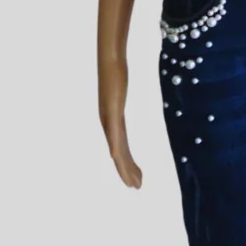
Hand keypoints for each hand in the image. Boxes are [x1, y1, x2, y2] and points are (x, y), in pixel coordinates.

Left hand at [99, 56, 142, 187]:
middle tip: (137, 186)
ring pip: (116, 151)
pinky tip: (120, 163)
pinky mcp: (111, 115)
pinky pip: (115, 138)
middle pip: (119, 152)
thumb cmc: (116, 67)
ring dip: (124, 169)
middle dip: (127, 170)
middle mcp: (108, 122)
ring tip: (135, 184)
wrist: (109, 59)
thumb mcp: (124, 85)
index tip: (137, 174)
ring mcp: (109, 120)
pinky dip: (117, 153)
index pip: (121, 145)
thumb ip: (127, 91)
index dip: (127, 161)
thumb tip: (132, 86)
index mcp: (113, 118)